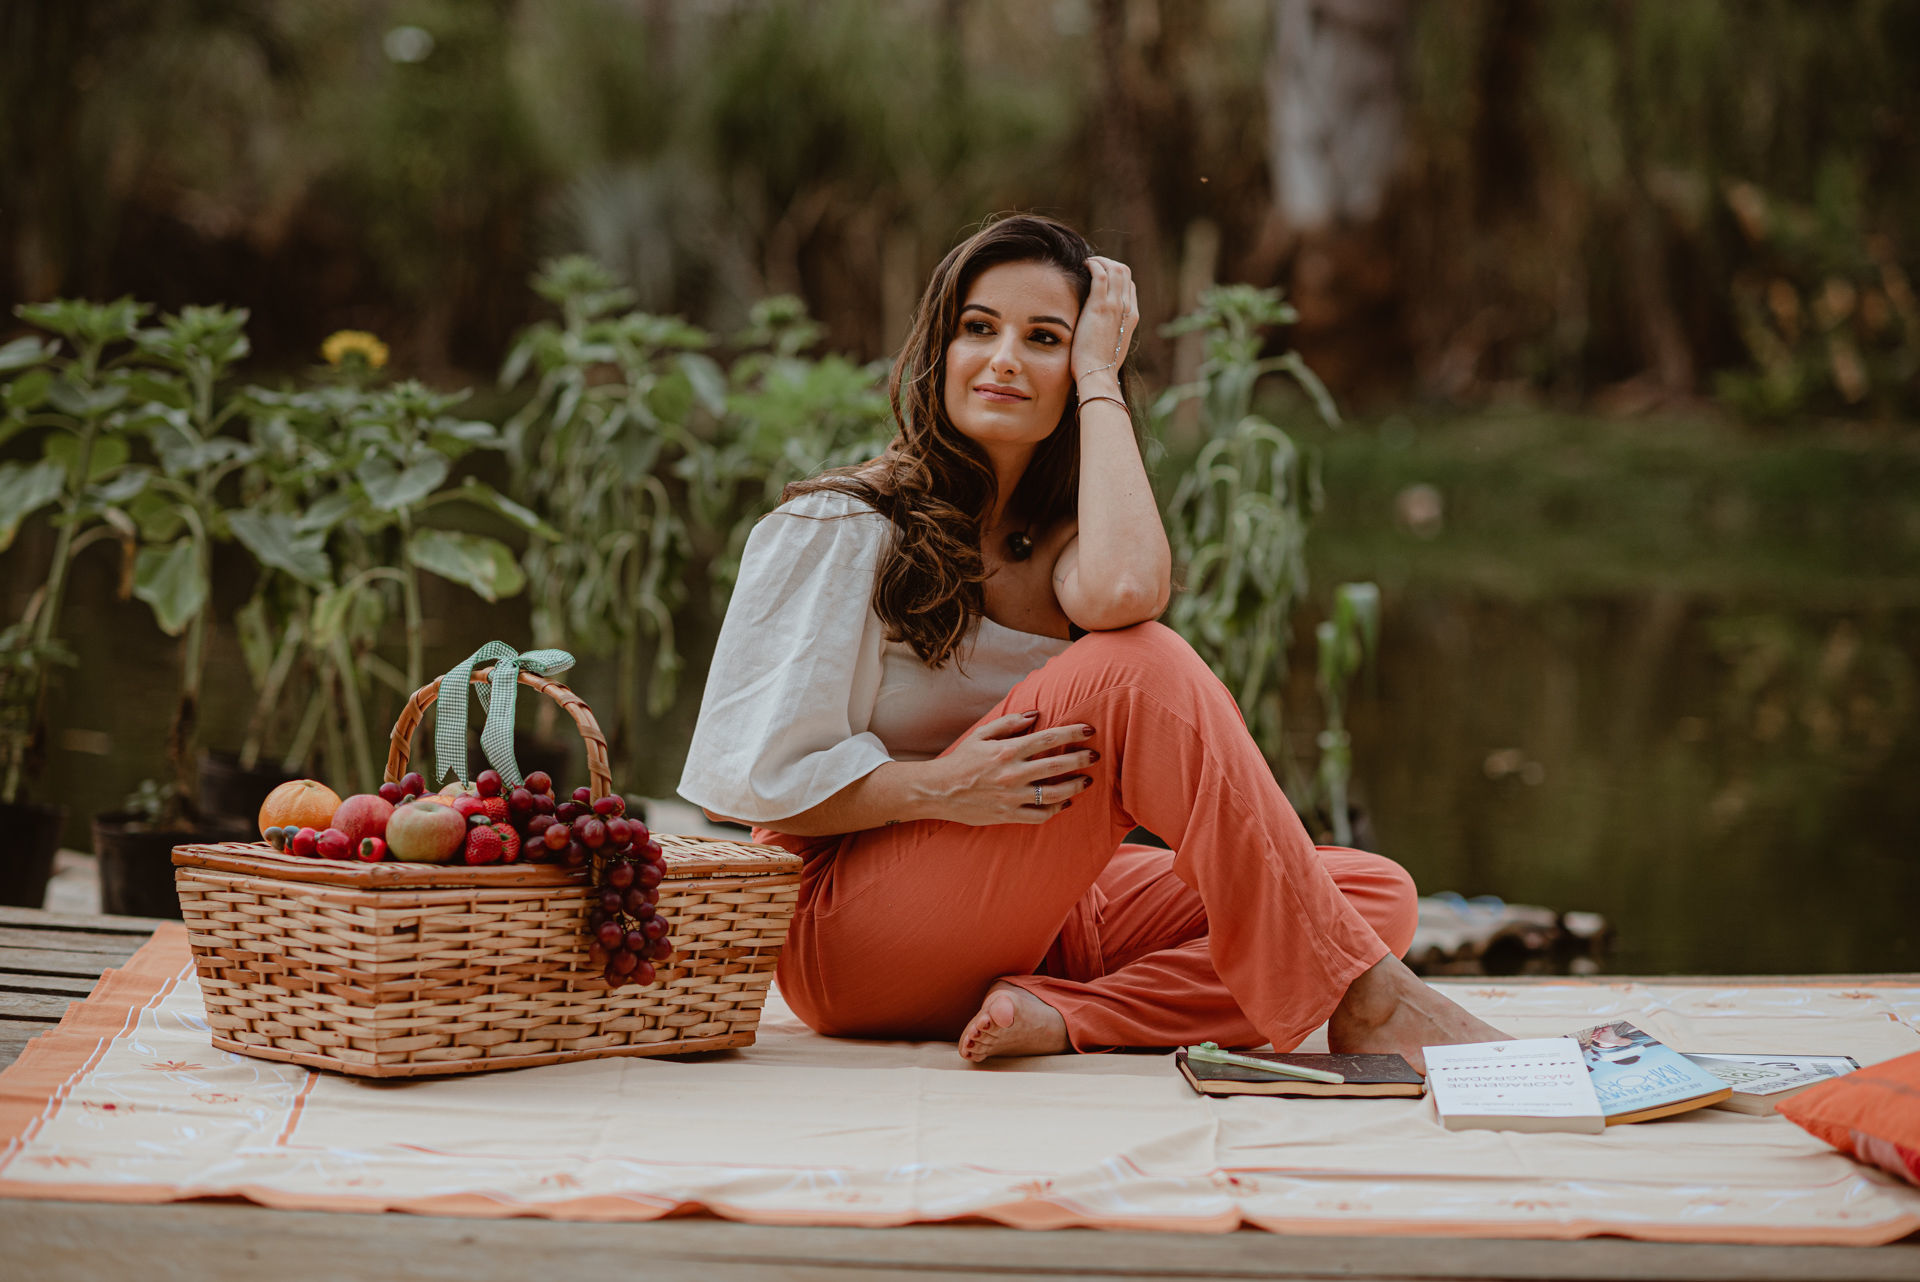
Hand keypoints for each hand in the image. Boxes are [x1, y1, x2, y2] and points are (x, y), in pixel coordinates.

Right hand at [931, 712, 1098, 825]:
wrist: (938, 791)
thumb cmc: (961, 760)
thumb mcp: (981, 735)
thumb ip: (1009, 723)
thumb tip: (1035, 714)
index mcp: (1007, 751)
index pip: (1048, 738)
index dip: (1072, 732)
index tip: (1089, 730)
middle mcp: (1012, 774)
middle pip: (1057, 766)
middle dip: (1082, 759)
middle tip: (1095, 756)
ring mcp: (1012, 797)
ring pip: (1054, 794)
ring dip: (1075, 786)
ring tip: (1086, 780)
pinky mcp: (1008, 815)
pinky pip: (1040, 815)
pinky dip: (1056, 810)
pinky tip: (1065, 803)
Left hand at [1071, 256, 1136, 391]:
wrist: (1098, 374)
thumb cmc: (1100, 365)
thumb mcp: (1112, 345)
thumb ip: (1111, 331)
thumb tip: (1101, 327)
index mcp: (1131, 317)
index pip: (1129, 285)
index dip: (1115, 275)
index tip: (1100, 275)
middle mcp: (1127, 308)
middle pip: (1125, 272)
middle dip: (1109, 262)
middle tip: (1093, 264)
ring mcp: (1115, 306)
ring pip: (1115, 268)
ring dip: (1100, 260)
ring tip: (1087, 263)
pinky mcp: (1100, 306)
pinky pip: (1100, 274)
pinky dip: (1093, 265)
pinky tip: (1083, 266)